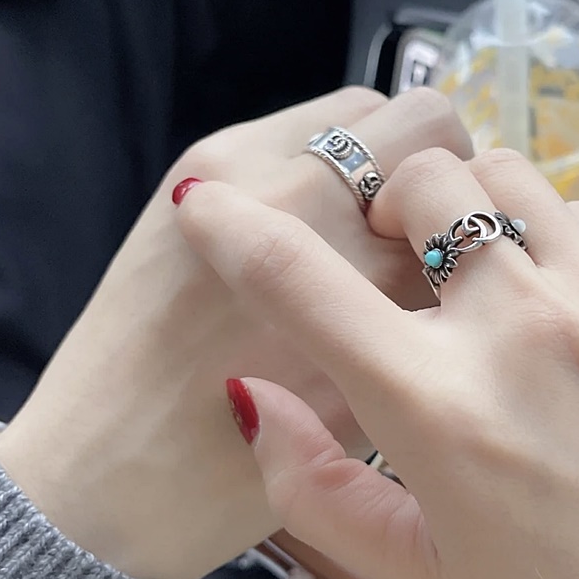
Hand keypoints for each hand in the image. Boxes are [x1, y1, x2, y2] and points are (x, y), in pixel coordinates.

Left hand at [0, 88, 472, 578]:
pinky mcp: (196, 161)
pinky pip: (294, 125)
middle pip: (417, 117)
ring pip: (355, 109)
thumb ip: (419, 315)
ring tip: (351, 220)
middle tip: (407, 227)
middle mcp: (303, 196)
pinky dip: (318, 156)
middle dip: (429, 165)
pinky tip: (297, 219)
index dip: (467, 209)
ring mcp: (239, 164)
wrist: (111, 468)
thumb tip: (450, 254)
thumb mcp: (368, 405)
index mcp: (357, 270)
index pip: (457, 182)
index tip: (450, 245)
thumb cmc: (240, 466)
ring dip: (374, 152)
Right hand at [175, 148, 578, 578]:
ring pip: (506, 176)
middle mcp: (522, 328)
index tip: (210, 205)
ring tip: (485, 266)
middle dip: (393, 202)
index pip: (301, 282)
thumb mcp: (422, 572)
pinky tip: (563, 297)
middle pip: (422, 182)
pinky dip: (553, 237)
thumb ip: (316, 486)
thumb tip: (257, 399)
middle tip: (401, 247)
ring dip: (474, 208)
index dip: (234, 228)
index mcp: (440, 406)